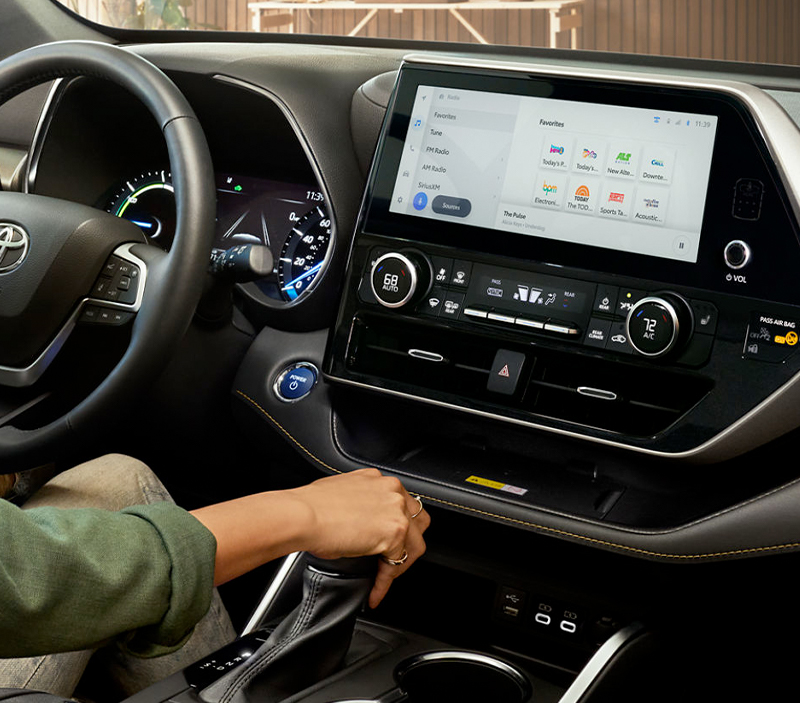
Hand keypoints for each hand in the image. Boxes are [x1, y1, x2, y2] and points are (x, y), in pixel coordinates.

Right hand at [292, 468, 429, 606]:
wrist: (302, 516)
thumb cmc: (309, 507)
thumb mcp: (340, 495)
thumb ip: (357, 505)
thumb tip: (356, 523)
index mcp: (378, 480)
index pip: (400, 506)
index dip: (395, 528)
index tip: (384, 544)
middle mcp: (392, 490)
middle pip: (417, 522)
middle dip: (407, 544)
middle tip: (390, 561)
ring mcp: (397, 510)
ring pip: (415, 544)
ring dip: (400, 565)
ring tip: (384, 579)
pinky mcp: (395, 532)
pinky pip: (396, 564)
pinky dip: (385, 582)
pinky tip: (375, 592)